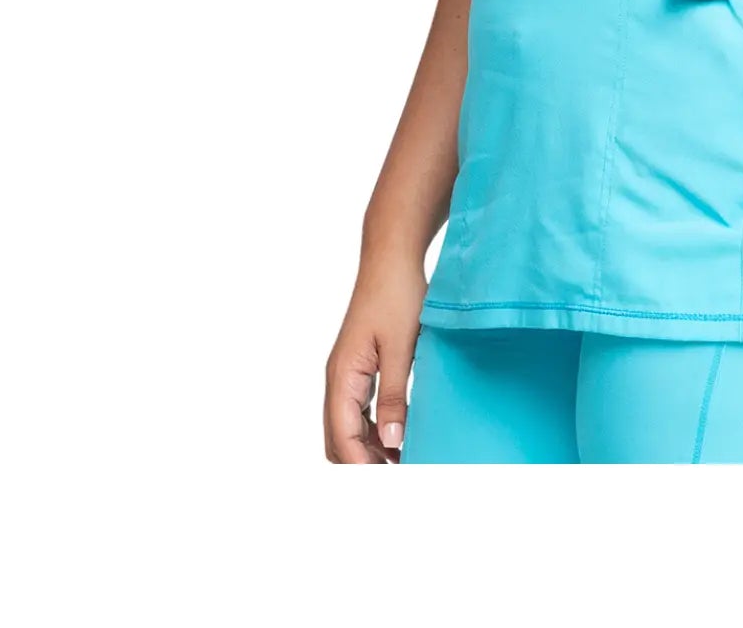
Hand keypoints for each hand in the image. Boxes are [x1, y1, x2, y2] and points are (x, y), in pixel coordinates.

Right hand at [323, 253, 426, 462]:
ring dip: (369, 449)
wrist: (392, 258)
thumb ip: (396, 394)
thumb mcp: (402, 346)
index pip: (342, 439)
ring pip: (347, 429)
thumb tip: (392, 440)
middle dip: (363, 465)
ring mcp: (347, 375)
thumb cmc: (397, 295)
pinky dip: (374, 430)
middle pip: (339, 440)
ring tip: (404, 463)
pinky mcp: (360, 368)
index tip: (389, 485)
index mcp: (341, 377)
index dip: (362, 468)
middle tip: (399, 478)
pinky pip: (359, 411)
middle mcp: (337, 380)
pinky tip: (401, 435)